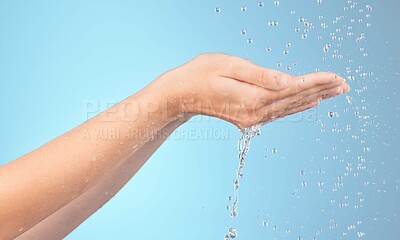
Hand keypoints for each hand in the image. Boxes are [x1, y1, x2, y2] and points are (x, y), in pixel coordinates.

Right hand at [163, 53, 348, 129]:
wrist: (183, 94)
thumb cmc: (202, 74)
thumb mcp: (230, 67)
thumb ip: (260, 75)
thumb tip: (288, 81)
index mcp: (253, 98)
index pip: (293, 89)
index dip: (316, 81)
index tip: (336, 76)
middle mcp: (255, 112)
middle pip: (296, 100)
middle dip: (321, 90)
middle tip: (344, 85)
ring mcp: (252, 118)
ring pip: (290, 107)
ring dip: (313, 98)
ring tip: (333, 92)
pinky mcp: (248, 117)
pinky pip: (279, 112)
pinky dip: (296, 106)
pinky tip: (308, 102)